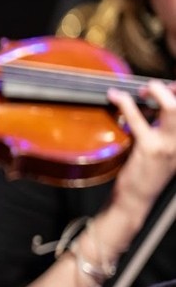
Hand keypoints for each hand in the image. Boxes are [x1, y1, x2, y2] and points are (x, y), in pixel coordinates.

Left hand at [106, 82, 175, 232]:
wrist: (136, 200)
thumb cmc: (146, 174)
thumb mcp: (164, 152)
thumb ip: (164, 131)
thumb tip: (156, 107)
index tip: (169, 86)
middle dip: (169, 90)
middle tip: (152, 88)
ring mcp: (168, 146)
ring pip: (171, 108)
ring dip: (156, 92)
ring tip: (142, 90)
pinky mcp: (149, 149)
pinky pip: (138, 119)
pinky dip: (126, 104)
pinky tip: (117, 97)